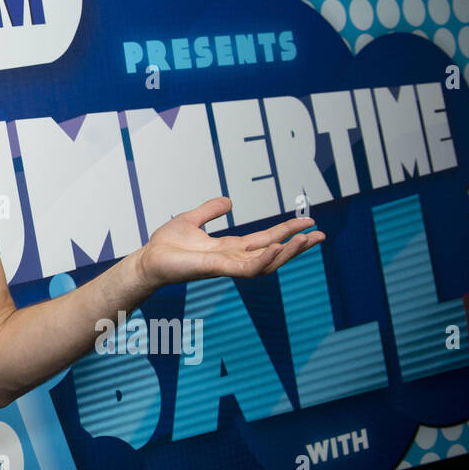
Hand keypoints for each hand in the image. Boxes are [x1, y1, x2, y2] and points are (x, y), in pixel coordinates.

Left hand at [136, 196, 324, 291]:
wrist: (148, 259)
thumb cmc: (166, 245)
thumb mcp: (192, 219)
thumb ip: (210, 211)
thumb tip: (230, 201)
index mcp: (230, 248)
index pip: (266, 240)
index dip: (287, 232)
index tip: (309, 223)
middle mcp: (233, 259)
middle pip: (273, 253)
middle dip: (297, 246)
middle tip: (320, 235)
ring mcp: (227, 266)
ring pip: (266, 263)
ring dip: (287, 253)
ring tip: (306, 241)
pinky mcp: (217, 269)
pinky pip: (246, 268)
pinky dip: (263, 259)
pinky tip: (276, 249)